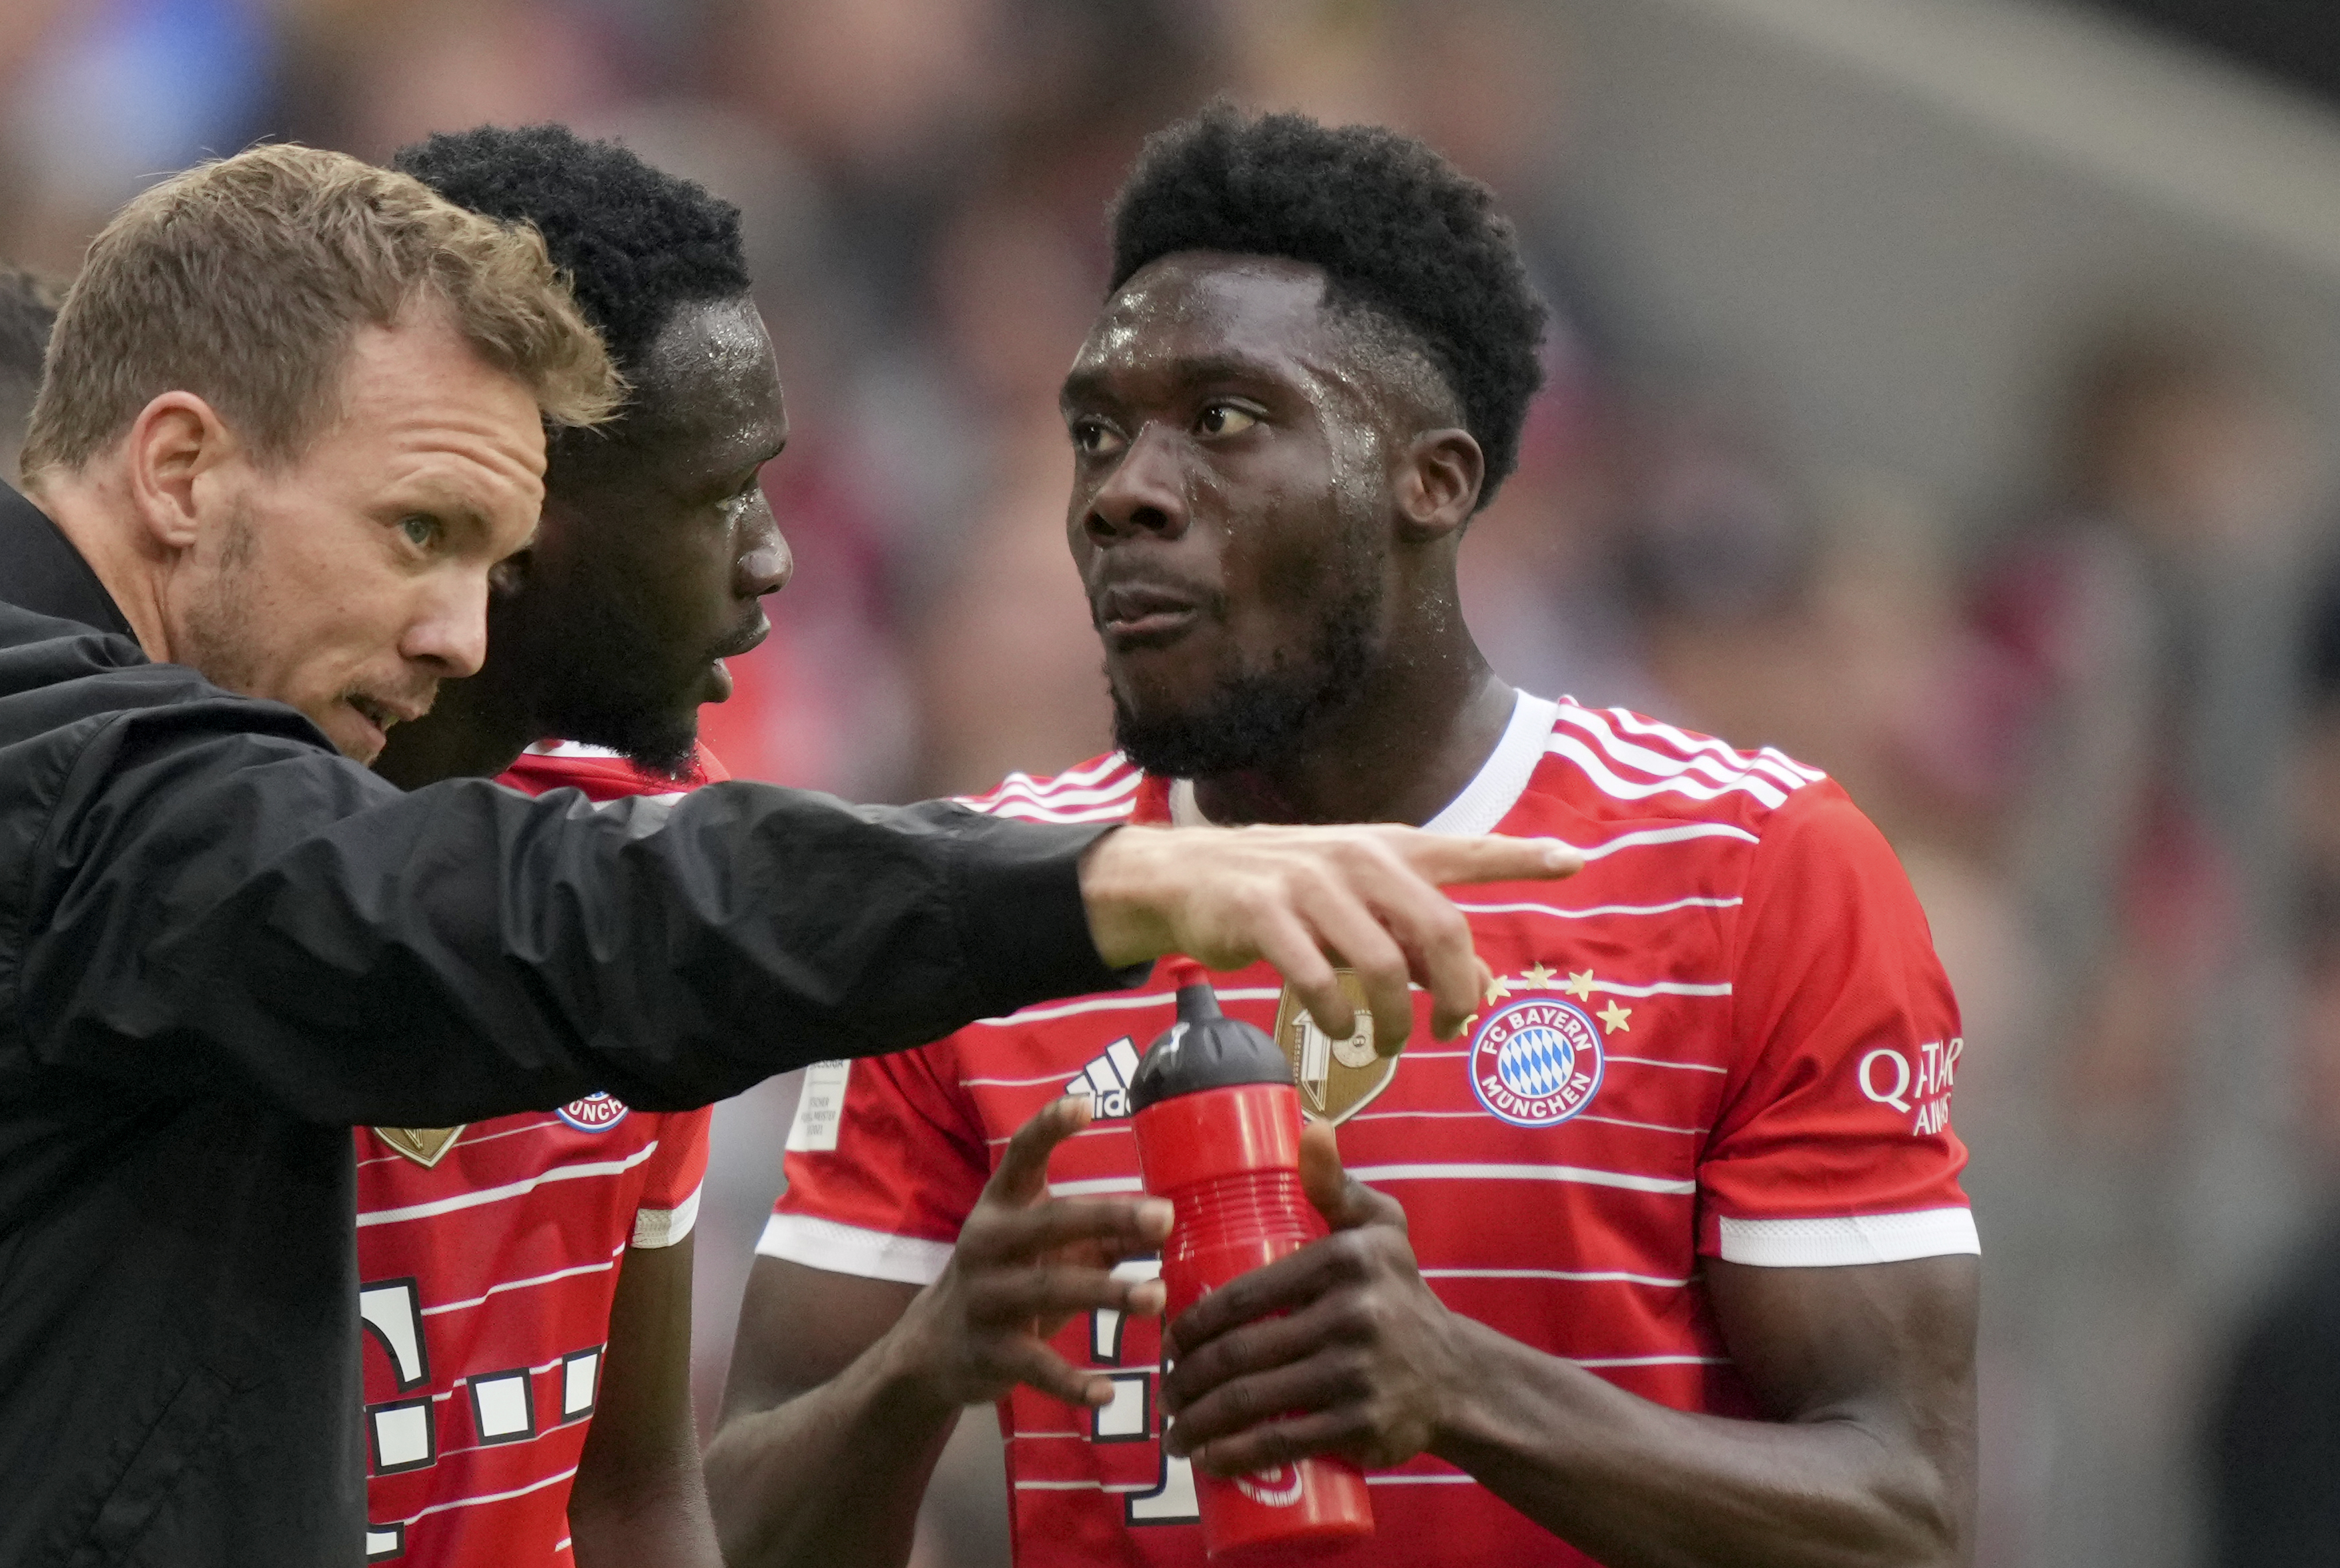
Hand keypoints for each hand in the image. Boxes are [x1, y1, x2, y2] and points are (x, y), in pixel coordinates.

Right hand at [886, 1097, 1169, 1410]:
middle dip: (1108, 1217)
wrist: (932, 1349)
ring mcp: (986, 1299)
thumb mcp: (1048, 1251)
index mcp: (1002, 1207)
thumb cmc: (1010, 1283)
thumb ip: (1104, 1235)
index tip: (1085, 1104)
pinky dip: (1072, 1382)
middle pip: (1050, 1222)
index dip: (1049, 1128)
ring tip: (1158, 1297)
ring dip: (1107, 1294)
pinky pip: (1036, 1366)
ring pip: (1049, 1289)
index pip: (1021, 1156)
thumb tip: (1169, 1219)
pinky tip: (1108, 1393)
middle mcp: (988, 1244)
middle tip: (1164, 1217)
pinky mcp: (989, 1353)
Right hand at [1078, 824, 1578, 1047]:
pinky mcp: (1264, 915)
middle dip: (1458, 991)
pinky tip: (1335, 1029)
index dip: (1521, 858)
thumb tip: (1481, 980)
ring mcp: (1309, 884)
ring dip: (1396, 1018)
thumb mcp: (1355, 900)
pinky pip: (1320, 978)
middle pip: (1439, 928)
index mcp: (1387, 849)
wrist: (1185, 877)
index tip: (1574, 861)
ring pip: (1384, 963)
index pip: (1467, 850)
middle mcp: (1357, 858)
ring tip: (1390, 1042)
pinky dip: (1335, 1015)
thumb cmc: (1285, 894)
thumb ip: (1414, 933)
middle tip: (1451, 1029)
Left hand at [1160, 1121, 1465, 1473]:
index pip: (1241, 1294)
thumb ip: (1336, 1184)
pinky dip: (1233, 1455)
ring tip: (1174, 1429)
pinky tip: (1205, 1460)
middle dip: (1185, 1378)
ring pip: (1250, 1400)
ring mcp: (1355, 1374)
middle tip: (1166, 1389)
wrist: (1455, 1376)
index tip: (1167, 1341)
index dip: (1191, 1324)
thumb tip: (1307, 1129)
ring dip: (1197, 1420)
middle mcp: (1351, 1315)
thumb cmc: (1399, 1296)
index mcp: (1343, 1261)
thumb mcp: (1380, 1229)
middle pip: (1238, 1351)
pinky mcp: (1360, 1426)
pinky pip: (1281, 1442)